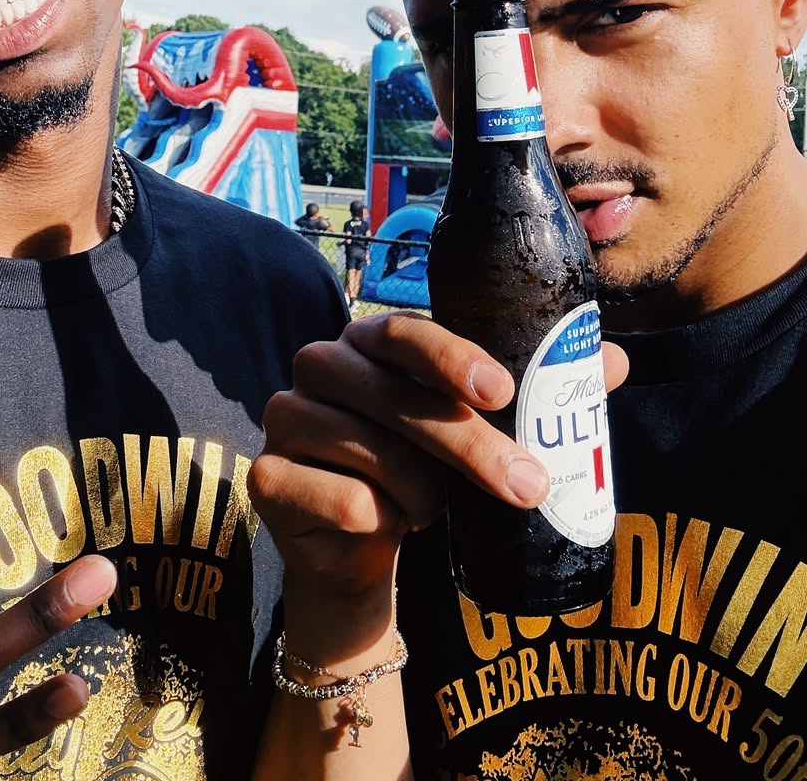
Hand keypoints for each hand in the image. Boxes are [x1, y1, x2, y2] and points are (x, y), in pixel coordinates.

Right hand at [250, 311, 627, 614]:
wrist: (360, 548)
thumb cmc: (423, 469)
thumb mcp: (477, 428)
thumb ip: (537, 388)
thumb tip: (611, 359)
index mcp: (369, 339)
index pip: (406, 331)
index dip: (452, 356)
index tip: (503, 391)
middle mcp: (320, 364)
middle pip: (395, 397)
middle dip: (469, 445)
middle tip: (528, 487)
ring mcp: (285, 416)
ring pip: (369, 450)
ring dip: (422, 490)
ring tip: (437, 509)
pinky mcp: (267, 474)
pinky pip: (335, 497)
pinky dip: (377, 518)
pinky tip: (387, 524)